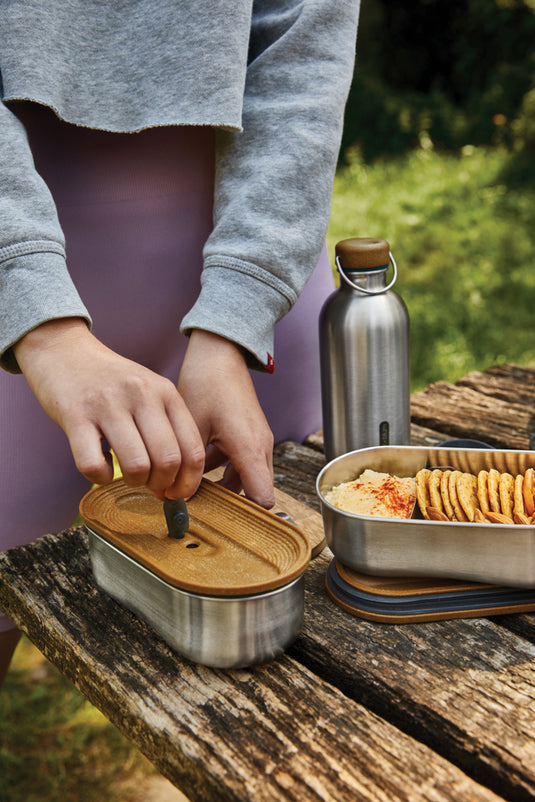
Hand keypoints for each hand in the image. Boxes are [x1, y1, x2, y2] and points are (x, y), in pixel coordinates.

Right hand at [13, 319, 204, 499]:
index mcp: (165, 392)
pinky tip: (100, 465)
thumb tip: (177, 483)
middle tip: (150, 485)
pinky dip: (100, 477)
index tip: (178, 493)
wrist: (64, 350)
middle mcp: (141, 395)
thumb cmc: (111, 381)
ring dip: (134, 483)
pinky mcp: (75, 415)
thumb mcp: (149, 391)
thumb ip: (167, 429)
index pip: (193, 449)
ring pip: (136, 466)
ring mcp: (108, 404)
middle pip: (168, 461)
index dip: (189, 482)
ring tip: (126, 475)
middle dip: (162, 485)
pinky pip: (93, 465)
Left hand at [177, 330, 274, 508]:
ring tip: (194, 493)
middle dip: (231, 505)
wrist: (219, 352)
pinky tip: (196, 468)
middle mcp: (260, 447)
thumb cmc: (206, 383)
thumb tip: (171, 492)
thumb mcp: (191, 427)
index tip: (224, 530)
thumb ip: (186, 463)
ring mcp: (257, 440)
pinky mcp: (250, 433)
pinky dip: (223, 470)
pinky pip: (241, 462)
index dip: (248, 518)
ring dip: (225, 487)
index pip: (263, 498)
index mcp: (250, 449)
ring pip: (246, 478)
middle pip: (255, 492)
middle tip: (200, 514)